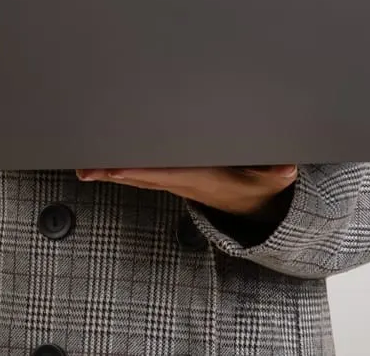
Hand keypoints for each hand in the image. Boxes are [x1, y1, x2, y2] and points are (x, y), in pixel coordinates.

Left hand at [77, 165, 298, 216]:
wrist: (254, 206)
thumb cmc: (259, 185)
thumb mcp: (274, 180)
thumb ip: (279, 172)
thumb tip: (286, 168)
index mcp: (199, 179)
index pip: (162, 175)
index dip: (137, 172)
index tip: (114, 169)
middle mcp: (180, 181)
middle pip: (139, 177)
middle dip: (111, 172)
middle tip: (84, 167)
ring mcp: (173, 181)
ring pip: (135, 175)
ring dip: (108, 171)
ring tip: (83, 166)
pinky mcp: (170, 177)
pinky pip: (139, 172)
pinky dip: (118, 167)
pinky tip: (100, 163)